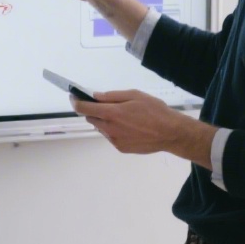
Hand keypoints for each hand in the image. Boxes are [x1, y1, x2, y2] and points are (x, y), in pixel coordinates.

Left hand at [70, 90, 214, 168]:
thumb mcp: (134, 95)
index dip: (76, 102)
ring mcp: (115, 140)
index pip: (84, 108)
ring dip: (104, 121)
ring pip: (101, 128)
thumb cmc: (154, 110)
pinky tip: (128, 126)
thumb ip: (112, 96)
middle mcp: (110, 128)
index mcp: (112, 113)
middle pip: (91, 118)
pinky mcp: (121, 148)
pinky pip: (111, 136)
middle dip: (93, 110)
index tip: (73, 97)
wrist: (171, 133)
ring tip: (121, 116)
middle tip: (103, 104)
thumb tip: (96, 96)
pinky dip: (114, 130)